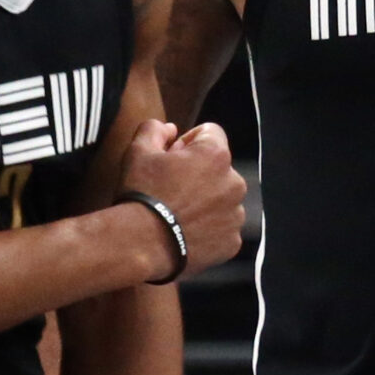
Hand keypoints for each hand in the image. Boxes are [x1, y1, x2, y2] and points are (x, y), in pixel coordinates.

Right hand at [119, 120, 245, 277]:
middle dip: (199, 174)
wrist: (140, 245)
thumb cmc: (140, 195)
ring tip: (177, 214)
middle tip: (171, 189)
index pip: (210, 134)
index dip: (188, 142)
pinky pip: (223, 228)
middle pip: (218, 168)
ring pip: (222, 199)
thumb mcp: (138, 151)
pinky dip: (208, 229)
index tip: (171, 158)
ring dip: (206, 201)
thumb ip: (155, 129)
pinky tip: (185, 232)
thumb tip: (170, 129)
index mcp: (216, 155)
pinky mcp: (231, 242)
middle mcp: (234, 183)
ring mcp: (235, 215)